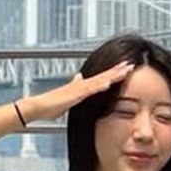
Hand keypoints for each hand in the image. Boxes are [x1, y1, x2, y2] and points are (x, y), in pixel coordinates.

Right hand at [19, 60, 135, 122]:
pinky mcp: (75, 95)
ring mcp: (79, 89)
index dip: (113, 73)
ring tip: (125, 70)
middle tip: (131, 64)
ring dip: (113, 75)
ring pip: (100, 80)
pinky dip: (100, 86)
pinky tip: (109, 83)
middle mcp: (82, 84)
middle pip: (103, 76)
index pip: (101, 78)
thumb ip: (74, 86)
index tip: (125, 68)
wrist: (38, 107)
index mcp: (82, 86)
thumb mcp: (67, 95)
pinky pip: (90, 90)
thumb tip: (78, 76)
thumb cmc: (51, 104)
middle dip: (118, 70)